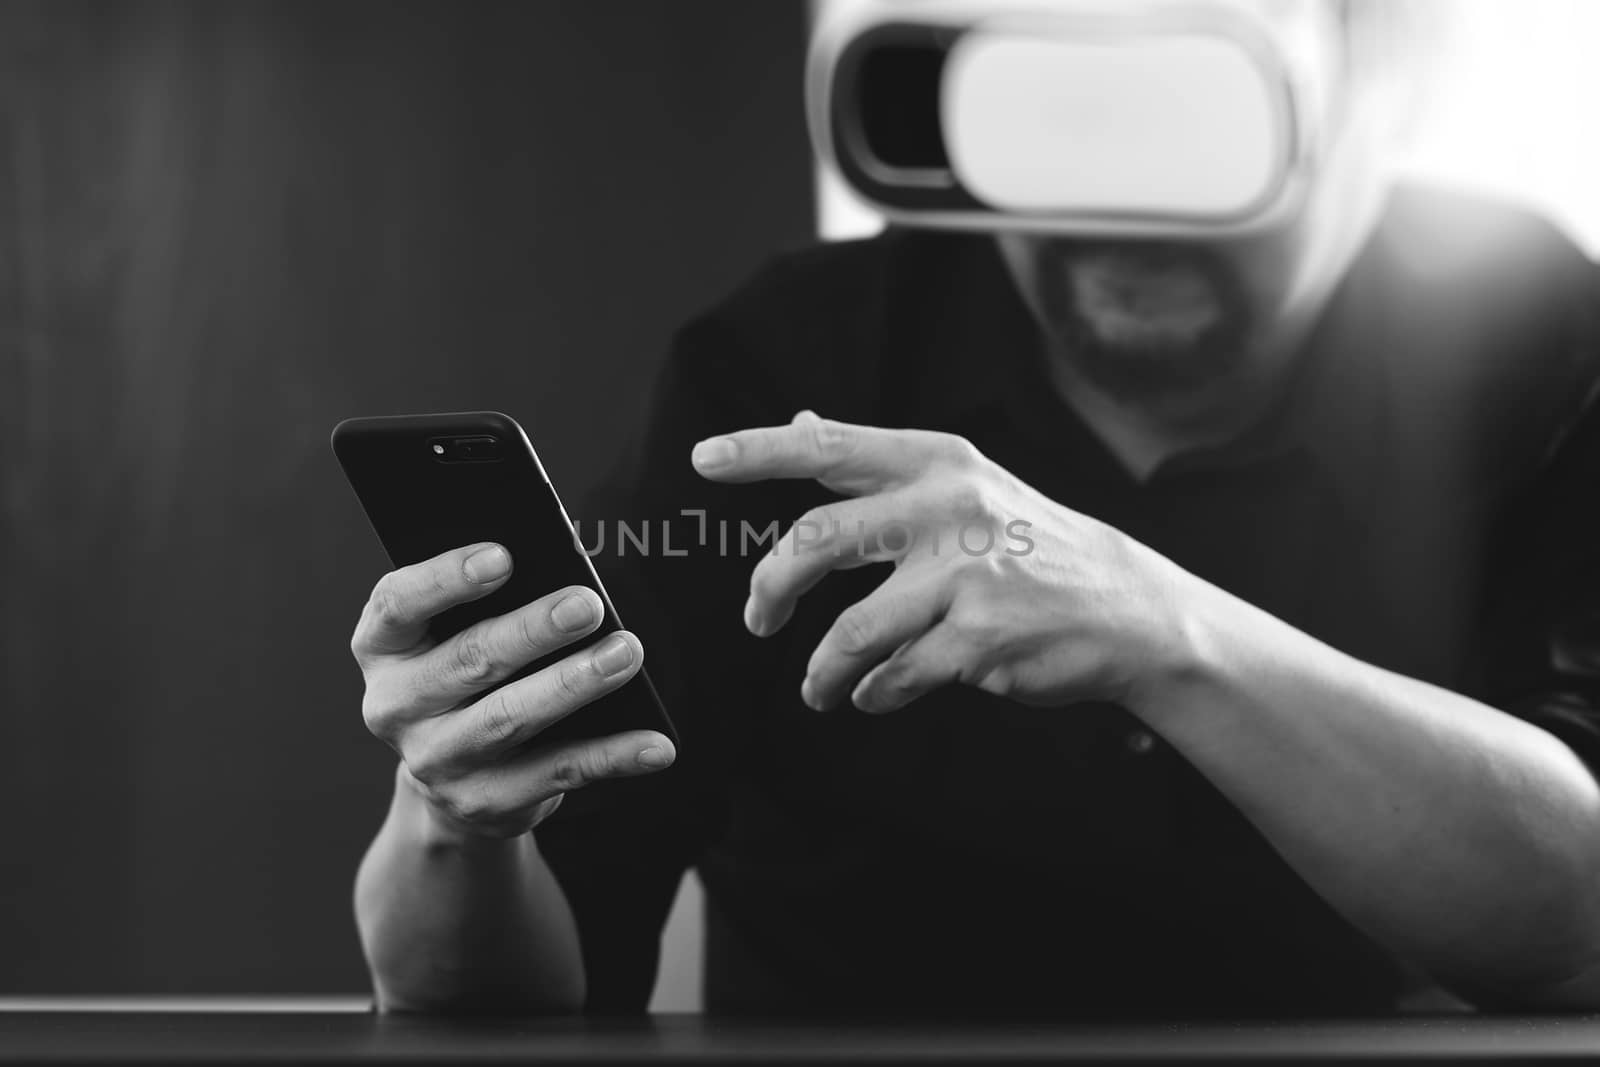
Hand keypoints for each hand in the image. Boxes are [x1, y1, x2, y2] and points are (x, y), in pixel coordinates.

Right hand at [350, 543, 674, 838]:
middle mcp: (396, 705)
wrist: (452, 774)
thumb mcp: (453, 632)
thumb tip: (564, 574)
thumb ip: (488, 602)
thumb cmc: (465, 671)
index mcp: (383, 647)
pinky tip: (655, 744)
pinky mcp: (485, 801)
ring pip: (509, 718)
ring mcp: (437, 760)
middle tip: (588, 603)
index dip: (447, 578)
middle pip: (468, 660)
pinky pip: (557, 773)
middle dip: (533, 630)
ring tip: (625, 654)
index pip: (399, 603)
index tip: (504, 557)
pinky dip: (612, 756)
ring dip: (574, 685)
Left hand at [691, 412, 1199, 712]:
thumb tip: (803, 422)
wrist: (1125, 606)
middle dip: (769, 589)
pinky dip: (874, 693)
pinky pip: (894, 677)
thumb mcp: (963, 482)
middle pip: (817, 545)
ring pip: (851, 632)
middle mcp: (949, 507)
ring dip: (821, 669)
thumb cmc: (1027, 542)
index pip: (830, 447)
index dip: (760, 451)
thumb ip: (878, 467)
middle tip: (757, 617)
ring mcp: (968, 575)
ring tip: (818, 686)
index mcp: (937, 462)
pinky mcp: (981, 640)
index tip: (703, 459)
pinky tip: (876, 693)